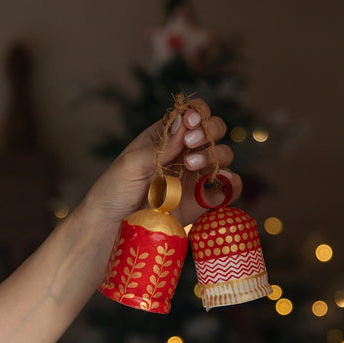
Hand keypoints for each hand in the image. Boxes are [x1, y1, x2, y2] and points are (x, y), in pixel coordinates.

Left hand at [83, 98, 241, 226]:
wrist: (111, 228)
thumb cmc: (114, 191)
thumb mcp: (131, 163)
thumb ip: (160, 146)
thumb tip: (184, 124)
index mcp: (166, 138)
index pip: (192, 116)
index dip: (198, 114)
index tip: (190, 123)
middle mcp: (184, 154)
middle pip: (214, 132)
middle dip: (209, 133)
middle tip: (190, 145)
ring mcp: (194, 178)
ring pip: (223, 157)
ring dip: (216, 155)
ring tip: (190, 166)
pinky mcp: (202, 203)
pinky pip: (227, 191)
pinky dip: (232, 183)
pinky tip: (223, 180)